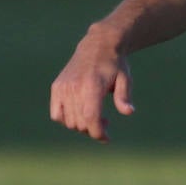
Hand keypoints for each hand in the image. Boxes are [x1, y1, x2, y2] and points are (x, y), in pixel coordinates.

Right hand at [49, 28, 134, 142]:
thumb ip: (124, 96)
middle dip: (93, 130)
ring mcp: (63, 87)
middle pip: (80, 123)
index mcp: (92, 85)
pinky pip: (56, 114)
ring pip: (68, 121)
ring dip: (82, 126)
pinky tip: (80, 115)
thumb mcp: (125, 79)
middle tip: (107, 123)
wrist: (97, 46)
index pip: (91, 117)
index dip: (98, 132)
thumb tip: (129, 112)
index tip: (106, 138)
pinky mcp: (57, 87)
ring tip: (96, 117)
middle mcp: (74, 87)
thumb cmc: (115, 65)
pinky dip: (67, 120)